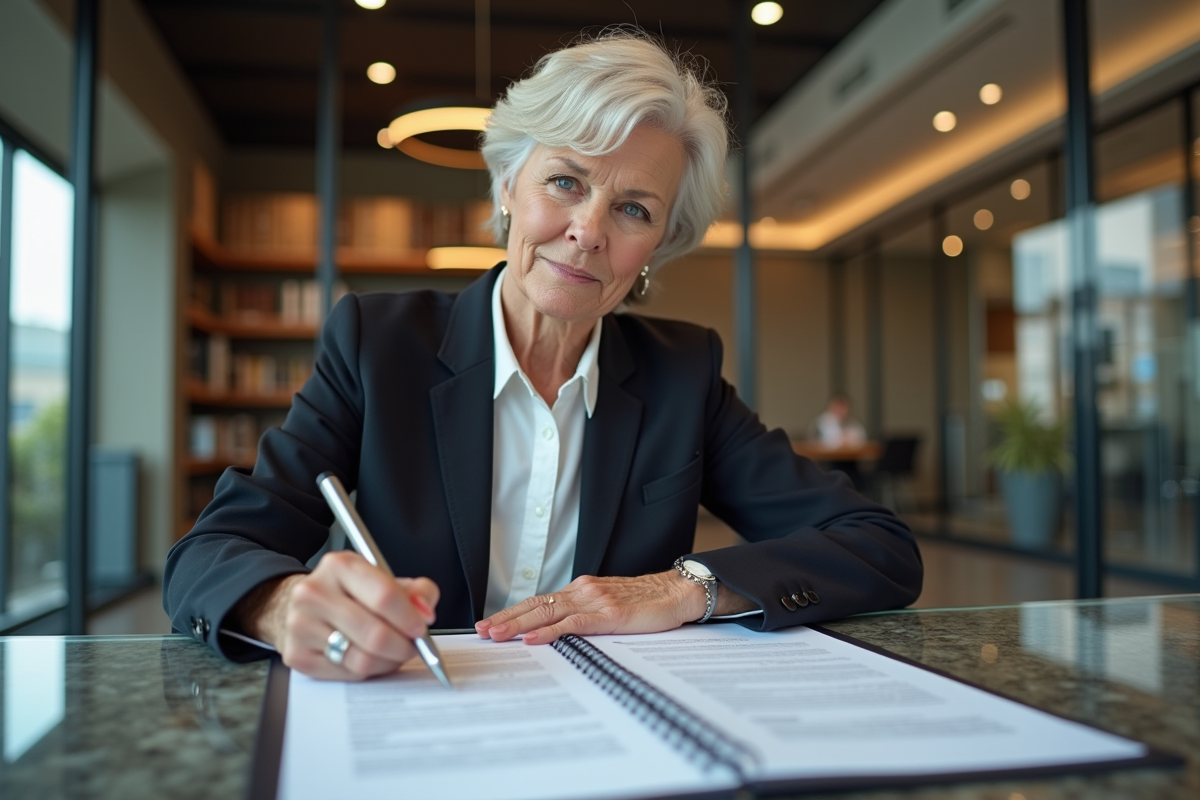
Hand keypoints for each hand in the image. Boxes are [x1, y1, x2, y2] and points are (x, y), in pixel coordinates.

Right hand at [235, 551, 439, 680]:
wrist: (305, 606)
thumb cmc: (351, 594)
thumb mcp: (383, 579)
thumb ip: (416, 591)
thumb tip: (424, 611)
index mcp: (339, 566)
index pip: (384, 596)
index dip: (410, 617)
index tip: (422, 628)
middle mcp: (314, 592)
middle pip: (375, 634)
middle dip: (404, 646)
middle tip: (413, 647)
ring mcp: (301, 625)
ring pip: (362, 659)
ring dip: (388, 662)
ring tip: (394, 653)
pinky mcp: (297, 655)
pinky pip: (347, 674)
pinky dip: (368, 671)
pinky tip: (370, 658)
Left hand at [474, 571, 706, 643]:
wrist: (677, 593)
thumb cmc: (647, 602)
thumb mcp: (610, 606)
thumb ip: (586, 615)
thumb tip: (560, 630)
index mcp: (582, 590)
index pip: (539, 601)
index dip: (513, 612)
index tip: (491, 623)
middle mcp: (583, 591)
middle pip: (536, 605)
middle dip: (506, 619)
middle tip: (481, 631)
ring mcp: (594, 600)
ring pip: (548, 612)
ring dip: (518, 625)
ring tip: (496, 634)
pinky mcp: (608, 614)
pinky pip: (572, 623)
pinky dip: (549, 631)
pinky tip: (533, 639)